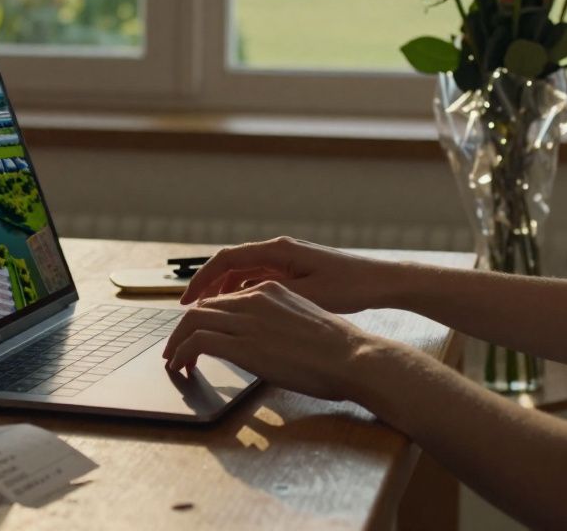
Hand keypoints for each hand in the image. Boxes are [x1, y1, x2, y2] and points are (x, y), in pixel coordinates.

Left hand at [162, 281, 379, 401]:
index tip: (196, 334)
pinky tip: (181, 367)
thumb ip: (281, 323)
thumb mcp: (307, 322)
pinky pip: (196, 342)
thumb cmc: (340, 348)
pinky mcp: (243, 344)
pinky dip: (181, 353)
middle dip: (183, 328)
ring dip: (177, 342)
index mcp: (271, 290)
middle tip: (175, 349)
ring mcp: (247, 319)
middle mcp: (255, 298)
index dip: (205, 317)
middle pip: (203, 306)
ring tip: (173, 361)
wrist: (353, 356)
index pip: (224, 298)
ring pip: (193, 320)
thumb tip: (269, 342)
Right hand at [180, 236, 399, 313]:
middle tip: (188, 311)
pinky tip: (240, 315)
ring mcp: (288, 260)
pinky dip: (245, 294)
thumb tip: (231, 305)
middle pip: (231, 265)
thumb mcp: (304, 295)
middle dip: (207, 287)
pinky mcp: (297, 271)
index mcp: (277, 250)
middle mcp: (279, 250)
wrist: (381, 282)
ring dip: (225, 292)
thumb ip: (267, 296)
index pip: (226, 259)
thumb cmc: (348, 287)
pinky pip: (260, 280)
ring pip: (245, 273)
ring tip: (209, 316)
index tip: (186, 301)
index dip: (201, 279)